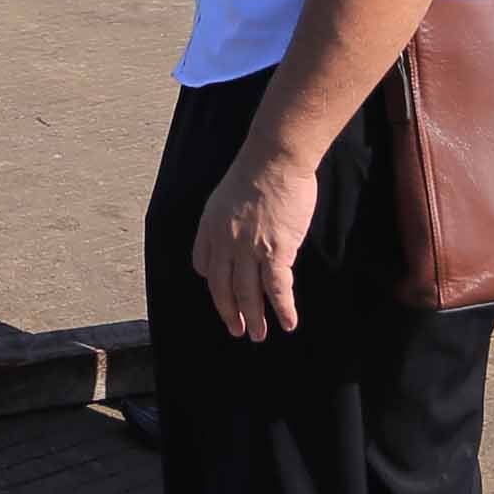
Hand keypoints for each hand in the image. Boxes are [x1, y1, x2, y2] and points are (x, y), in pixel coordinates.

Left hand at [189, 147, 317, 340]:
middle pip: (223, 287)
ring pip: (247, 294)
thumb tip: (237, 237)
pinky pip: (277, 289)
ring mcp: (249, 248)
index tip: (224, 294)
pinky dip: (283, 309)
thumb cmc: (257, 170)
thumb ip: (227, 220)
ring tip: (258, 335)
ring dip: (254, 318)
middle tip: (238, 330)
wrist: (275, 158)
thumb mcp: (226, 195)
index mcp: (210, 226)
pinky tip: (288, 323)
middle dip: (230, 313)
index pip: (205, 265)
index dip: (214, 283)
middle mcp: (224, 241)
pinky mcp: (275, 251)